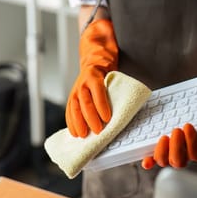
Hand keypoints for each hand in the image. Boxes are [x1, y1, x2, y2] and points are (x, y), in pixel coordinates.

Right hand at [65, 19, 118, 137]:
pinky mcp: (71, 98)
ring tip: (84, 135)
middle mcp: (82, 83)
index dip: (102, 105)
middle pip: (85, 102)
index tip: (107, 118)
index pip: (98, 91)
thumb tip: (126, 106)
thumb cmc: (107, 72)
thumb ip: (116, 88)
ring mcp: (75, 90)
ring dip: (79, 123)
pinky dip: (71, 123)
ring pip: (74, 108)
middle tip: (98, 130)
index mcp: (94, 75)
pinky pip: (69, 111)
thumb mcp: (114, 75)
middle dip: (90, 118)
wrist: (94, 62)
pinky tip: (75, 132)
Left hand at [141, 124, 196, 168]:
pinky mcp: (155, 152)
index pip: (196, 155)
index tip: (188, 126)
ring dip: (163, 151)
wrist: (180, 117)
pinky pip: (151, 161)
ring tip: (164, 137)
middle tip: (177, 130)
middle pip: (179, 161)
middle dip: (177, 146)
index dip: (192, 143)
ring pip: (164, 161)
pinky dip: (148, 162)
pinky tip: (147, 161)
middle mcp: (182, 156)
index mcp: (196, 152)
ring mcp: (168, 156)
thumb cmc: (194, 122)